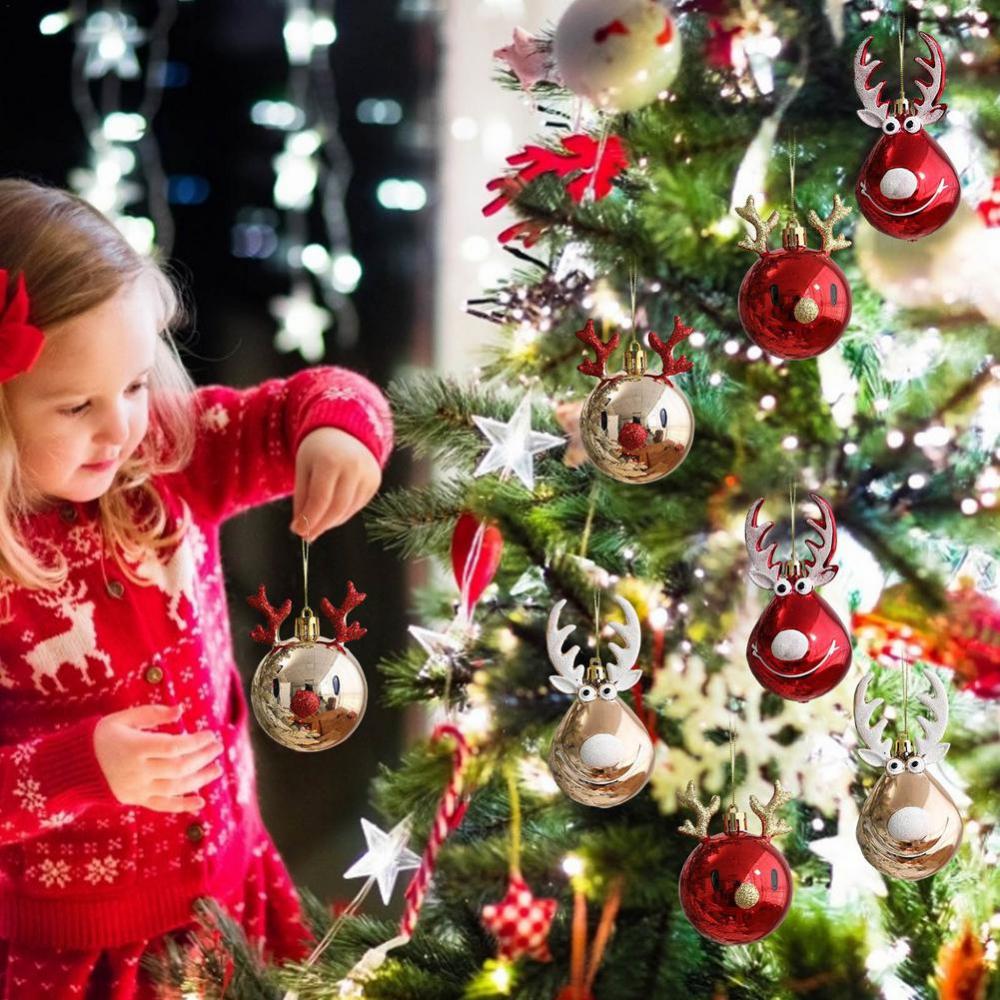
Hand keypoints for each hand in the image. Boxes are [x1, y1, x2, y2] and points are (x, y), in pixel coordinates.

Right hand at [93, 705, 222, 813]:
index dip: (195, 742)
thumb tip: (180, 710)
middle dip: (203, 758)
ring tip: (217, 769)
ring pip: (175, 787)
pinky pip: (162, 805)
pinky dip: (182, 806)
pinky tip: (200, 802)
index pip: (174, 747)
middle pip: (179, 767)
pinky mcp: (136, 800)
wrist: (74, 766)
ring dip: (200, 779)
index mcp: (135, 748)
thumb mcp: (123, 718)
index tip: (210, 734)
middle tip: (218, 748)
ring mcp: (137, 788)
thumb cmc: (102, 736)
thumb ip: (152, 713)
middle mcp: (138, 771)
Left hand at [292, 427, 381, 540]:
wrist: (345, 432)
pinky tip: (332, 512)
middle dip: (320, 525)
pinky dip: (342, 514)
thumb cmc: (318, 451)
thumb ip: (302, 499)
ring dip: (330, 522)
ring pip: (348, 510)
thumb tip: (301, 529)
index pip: (320, 499)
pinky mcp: (375, 482)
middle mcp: (353, 467)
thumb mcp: (303, 469)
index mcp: (330, 460)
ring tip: (317, 522)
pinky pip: (357, 506)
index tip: (298, 531)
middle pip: (337, 508)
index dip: (309, 519)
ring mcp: (368, 474)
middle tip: (307, 535)